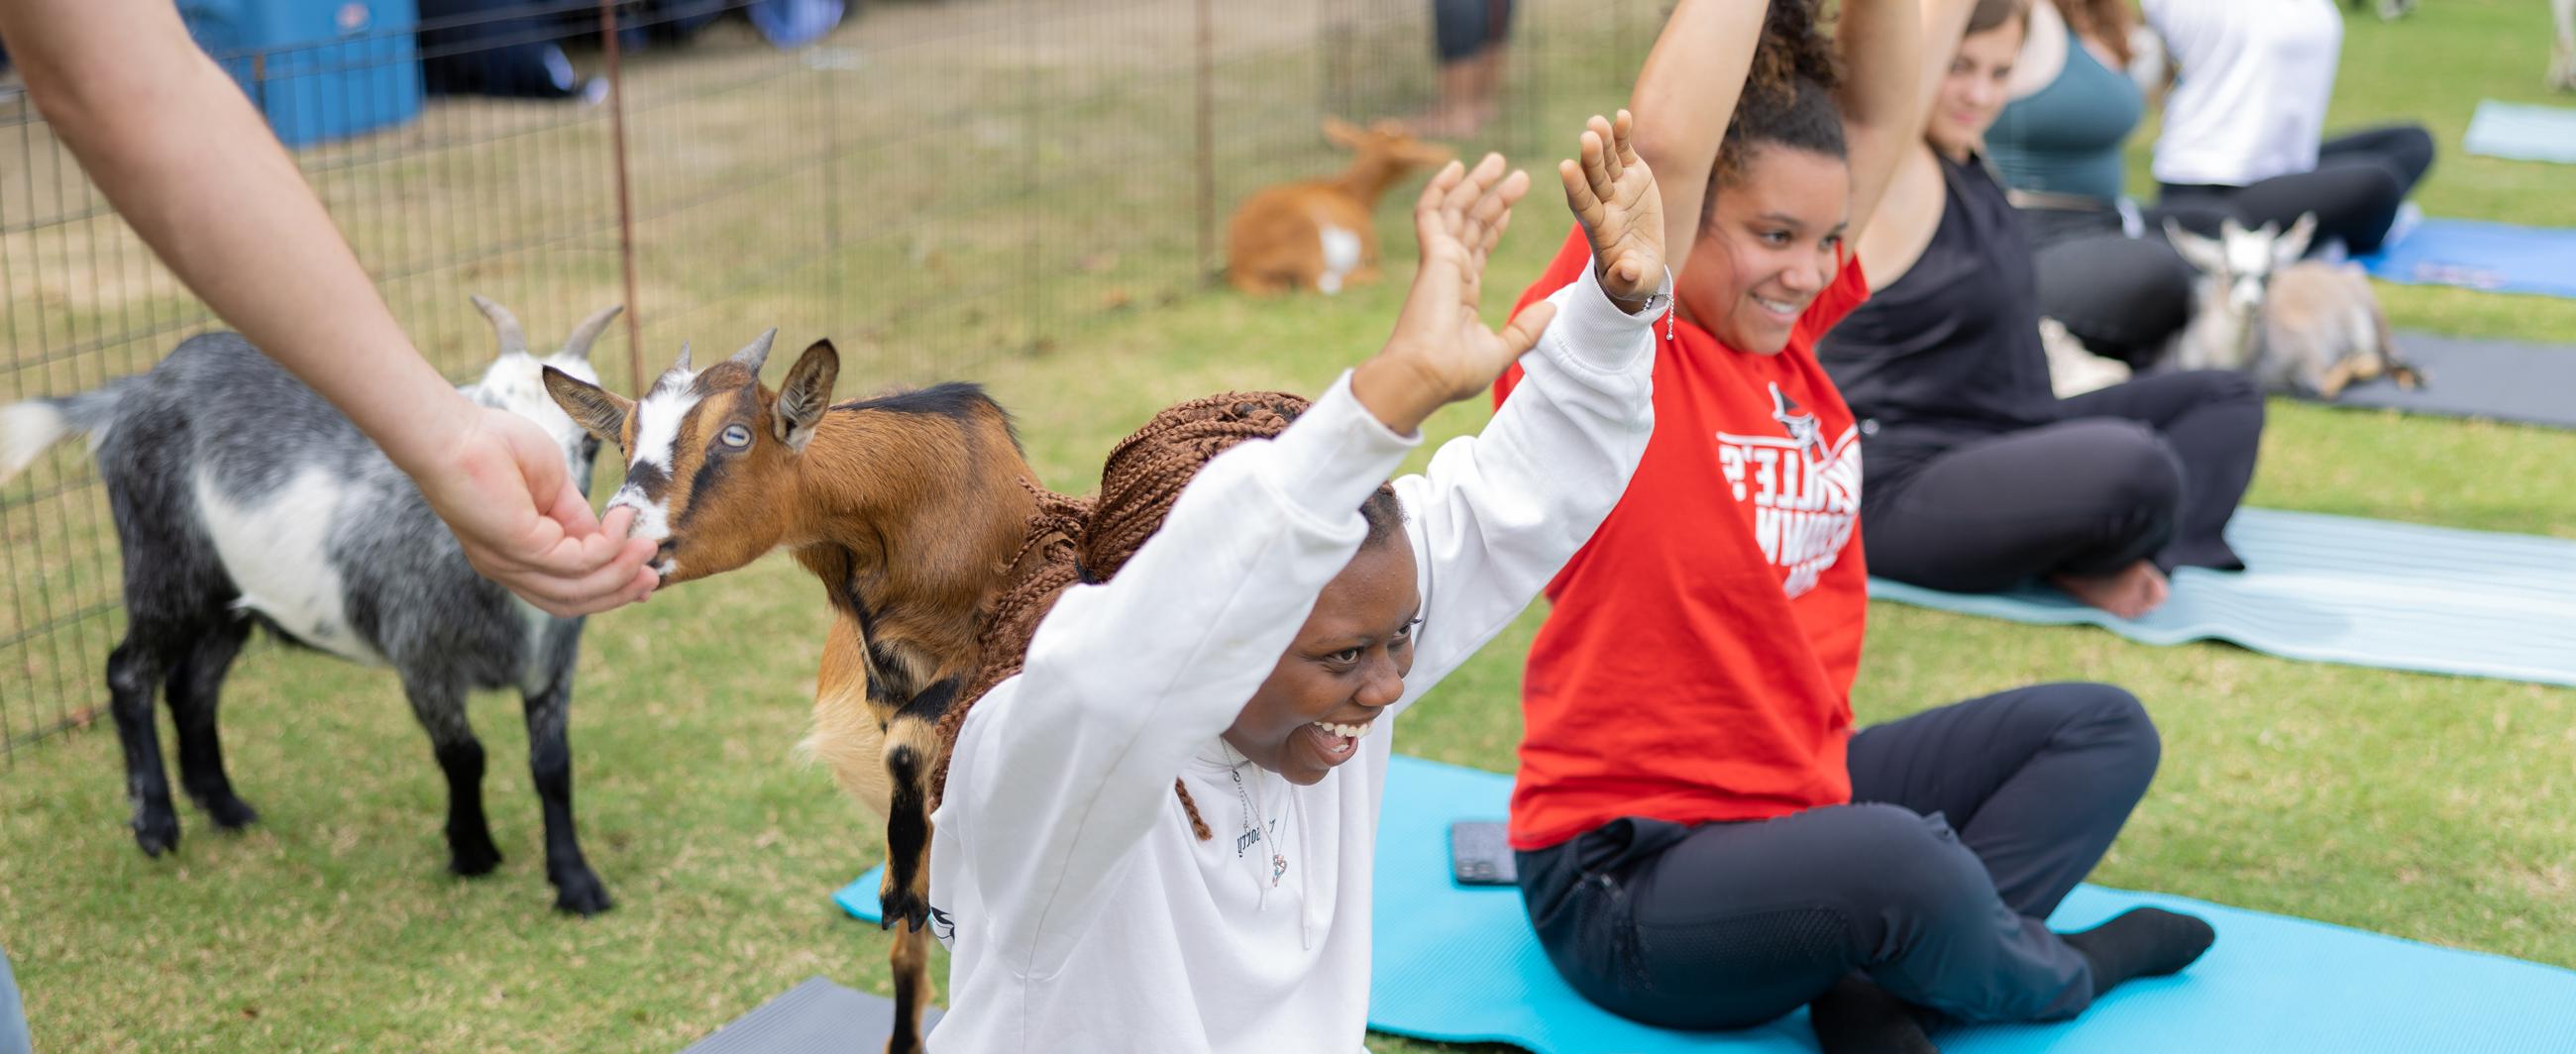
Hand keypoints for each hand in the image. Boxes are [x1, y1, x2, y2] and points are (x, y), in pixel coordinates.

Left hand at [413, 405, 658, 615]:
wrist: (454, 431)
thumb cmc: (495, 446)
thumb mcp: (553, 488)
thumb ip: (579, 520)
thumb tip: (611, 541)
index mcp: (514, 556)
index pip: (565, 590)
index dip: (609, 588)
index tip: (645, 576)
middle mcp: (509, 569)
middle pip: (572, 602)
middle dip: (618, 592)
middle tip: (653, 578)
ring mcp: (511, 563)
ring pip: (577, 590)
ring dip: (620, 574)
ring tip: (648, 550)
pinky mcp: (518, 548)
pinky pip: (576, 561)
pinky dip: (608, 546)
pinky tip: (621, 522)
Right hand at [1352, 153, 1557, 433]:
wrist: (1428, 375)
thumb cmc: (1455, 372)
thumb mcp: (1502, 349)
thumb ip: (1526, 328)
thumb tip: (1553, 308)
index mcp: (1462, 293)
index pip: (1479, 248)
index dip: (1495, 224)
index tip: (1509, 205)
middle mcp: (1449, 272)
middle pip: (1472, 224)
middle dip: (1493, 196)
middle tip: (1515, 173)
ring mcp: (1439, 261)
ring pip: (1456, 211)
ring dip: (1475, 184)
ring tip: (1497, 159)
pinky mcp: (1432, 255)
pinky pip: (1432, 212)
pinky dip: (1440, 188)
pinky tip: (1456, 167)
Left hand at [1561, 110, 1665, 310]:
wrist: (1641, 262)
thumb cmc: (1633, 278)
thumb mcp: (1632, 283)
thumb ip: (1627, 278)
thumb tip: (1626, 271)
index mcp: (1599, 229)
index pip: (1583, 205)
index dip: (1575, 187)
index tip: (1565, 167)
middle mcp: (1603, 203)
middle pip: (1593, 178)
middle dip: (1590, 159)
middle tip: (1587, 136)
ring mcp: (1617, 186)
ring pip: (1606, 161)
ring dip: (1603, 141)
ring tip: (1598, 121)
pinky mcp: (1632, 175)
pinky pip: (1625, 152)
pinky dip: (1623, 134)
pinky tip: (1622, 116)